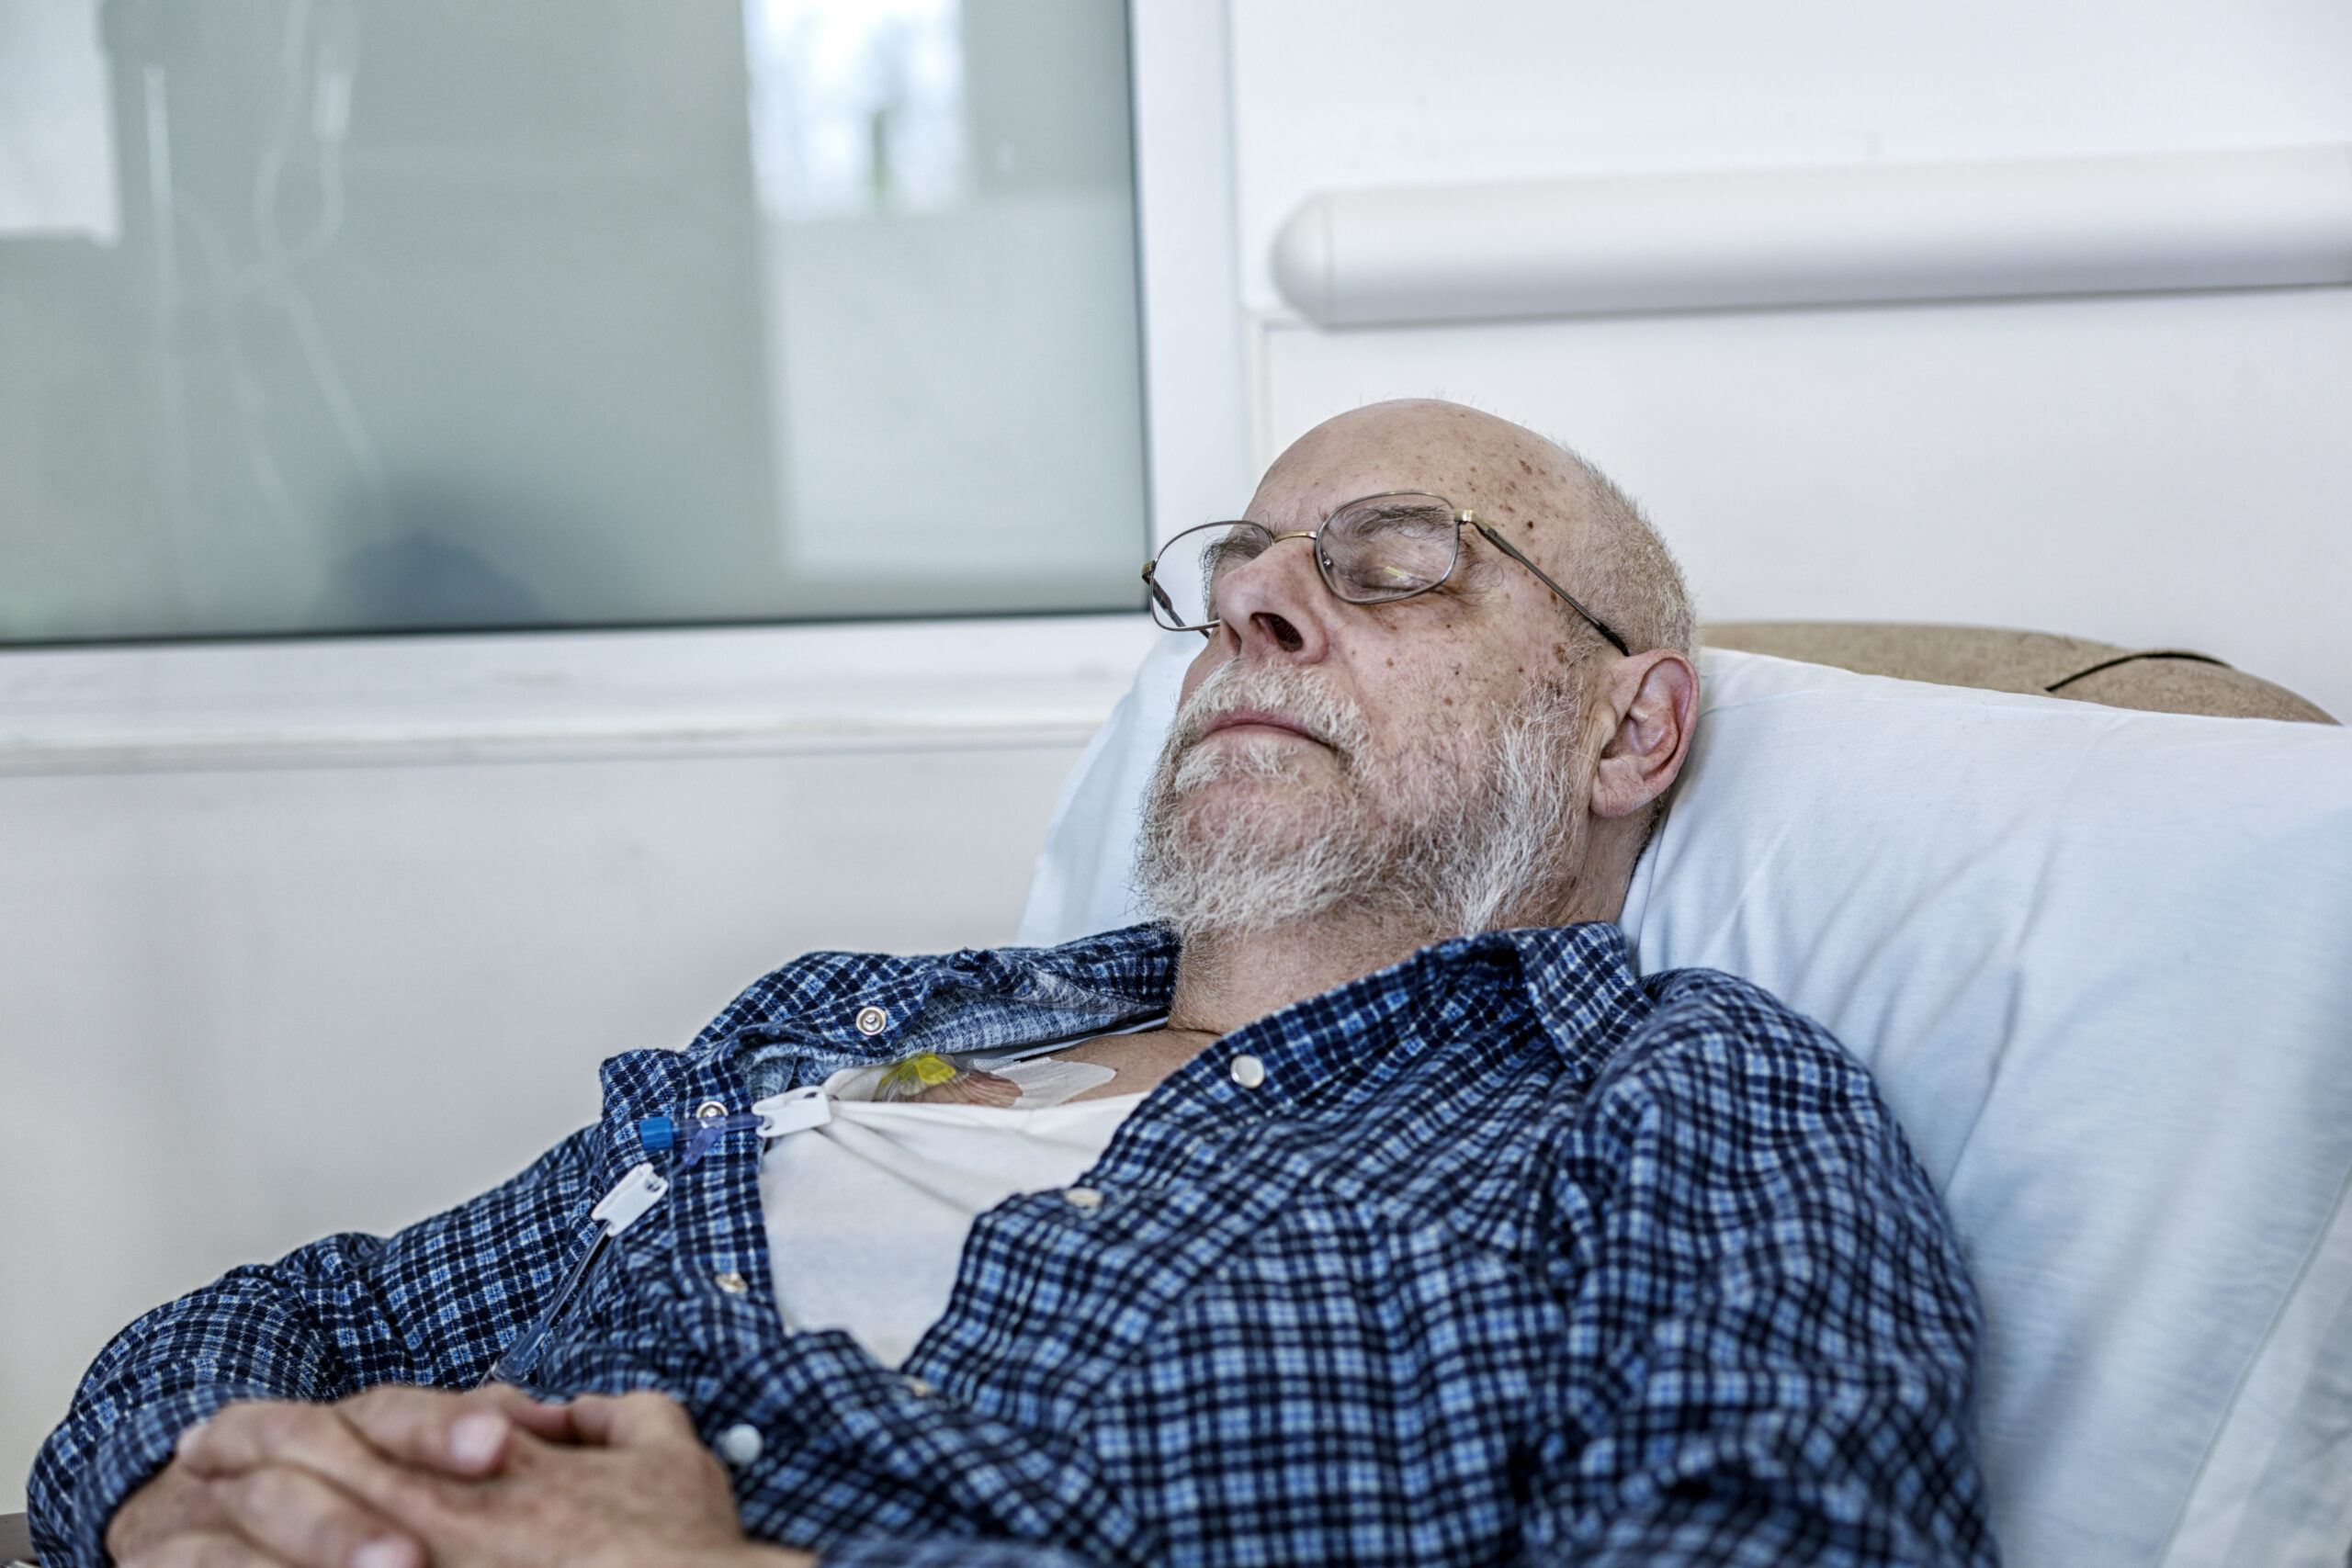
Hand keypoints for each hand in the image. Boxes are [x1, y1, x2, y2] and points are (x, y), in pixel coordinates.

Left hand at [168, 1387, 813, 1567]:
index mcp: (480, 1470)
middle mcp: (433, 1522)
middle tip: (190, 1456)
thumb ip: (619, 1419)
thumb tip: (584, 1413)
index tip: (227, 1427)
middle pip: (299, 1474)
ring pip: (279, 1553)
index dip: (277, 1421)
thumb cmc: (677, 1550)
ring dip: (214, 1546)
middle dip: (235, 1459)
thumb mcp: (665, 1454)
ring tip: (166, 1543)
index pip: (355, 1423)